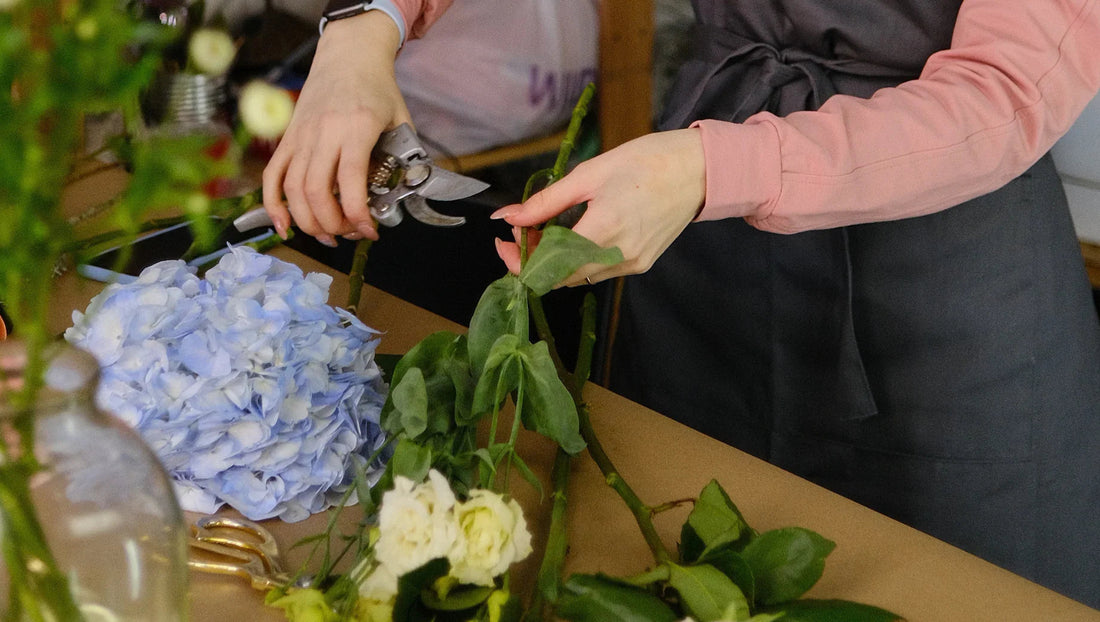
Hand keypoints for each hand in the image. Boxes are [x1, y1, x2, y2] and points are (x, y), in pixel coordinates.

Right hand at [261, 12, 409, 245]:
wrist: (349, 55)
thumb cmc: (377, 88)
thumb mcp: (400, 121)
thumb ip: (402, 158)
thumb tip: (399, 197)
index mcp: (357, 128)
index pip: (350, 182)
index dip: (357, 215)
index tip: (370, 231)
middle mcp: (324, 133)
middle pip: (316, 191)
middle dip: (332, 224)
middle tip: (348, 234)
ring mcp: (301, 136)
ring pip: (292, 188)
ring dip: (307, 221)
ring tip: (327, 235)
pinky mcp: (288, 138)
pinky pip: (272, 175)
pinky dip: (273, 205)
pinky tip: (284, 226)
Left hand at [493, 128, 705, 286]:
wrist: (697, 170)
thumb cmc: (645, 162)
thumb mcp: (588, 174)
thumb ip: (545, 201)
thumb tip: (508, 217)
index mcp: (602, 230)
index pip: (546, 266)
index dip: (518, 260)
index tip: (504, 240)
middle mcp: (617, 256)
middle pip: (558, 277)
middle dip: (533, 258)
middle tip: (525, 229)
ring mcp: (631, 264)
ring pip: (578, 276)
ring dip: (555, 260)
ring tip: (549, 228)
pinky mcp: (641, 264)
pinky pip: (598, 270)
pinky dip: (578, 258)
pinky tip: (576, 233)